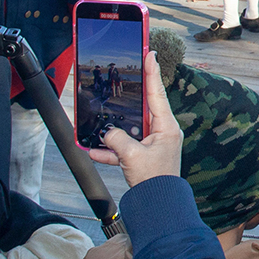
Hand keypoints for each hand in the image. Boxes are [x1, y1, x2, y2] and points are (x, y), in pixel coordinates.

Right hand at [87, 50, 183, 184]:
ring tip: (98, 123)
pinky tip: (92, 151)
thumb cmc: (154, 180)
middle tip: (121, 75)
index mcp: (166, 127)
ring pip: (129, 129)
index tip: (149, 52)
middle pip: (141, 108)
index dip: (151, 72)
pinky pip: (123, 148)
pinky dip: (109, 150)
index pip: (156, 93)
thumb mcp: (133, 156)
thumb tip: (107, 133)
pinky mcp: (142, 157)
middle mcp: (161, 132)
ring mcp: (152, 144)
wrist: (158, 206)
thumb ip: (117, 139)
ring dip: (113, 130)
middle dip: (127, 97)